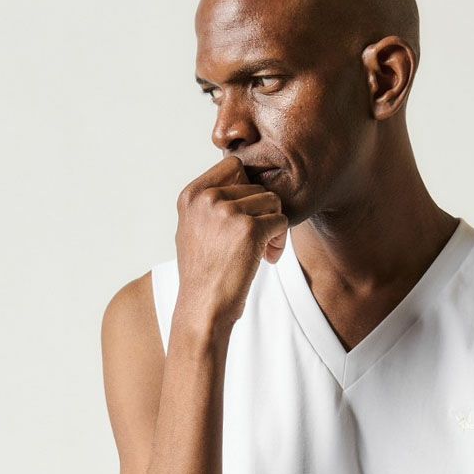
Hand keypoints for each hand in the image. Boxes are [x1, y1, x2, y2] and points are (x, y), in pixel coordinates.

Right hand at [174, 154, 288, 328]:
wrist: (204, 308)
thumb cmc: (203, 275)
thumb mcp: (193, 229)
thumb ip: (209, 202)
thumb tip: (239, 175)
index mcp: (192, 195)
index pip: (234, 166)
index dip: (248, 188)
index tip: (246, 214)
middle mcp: (208, 198)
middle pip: (258, 186)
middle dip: (263, 214)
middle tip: (257, 243)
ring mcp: (228, 212)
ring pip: (273, 202)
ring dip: (274, 227)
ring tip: (262, 251)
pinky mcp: (249, 229)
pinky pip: (282, 222)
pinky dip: (280, 241)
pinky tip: (267, 258)